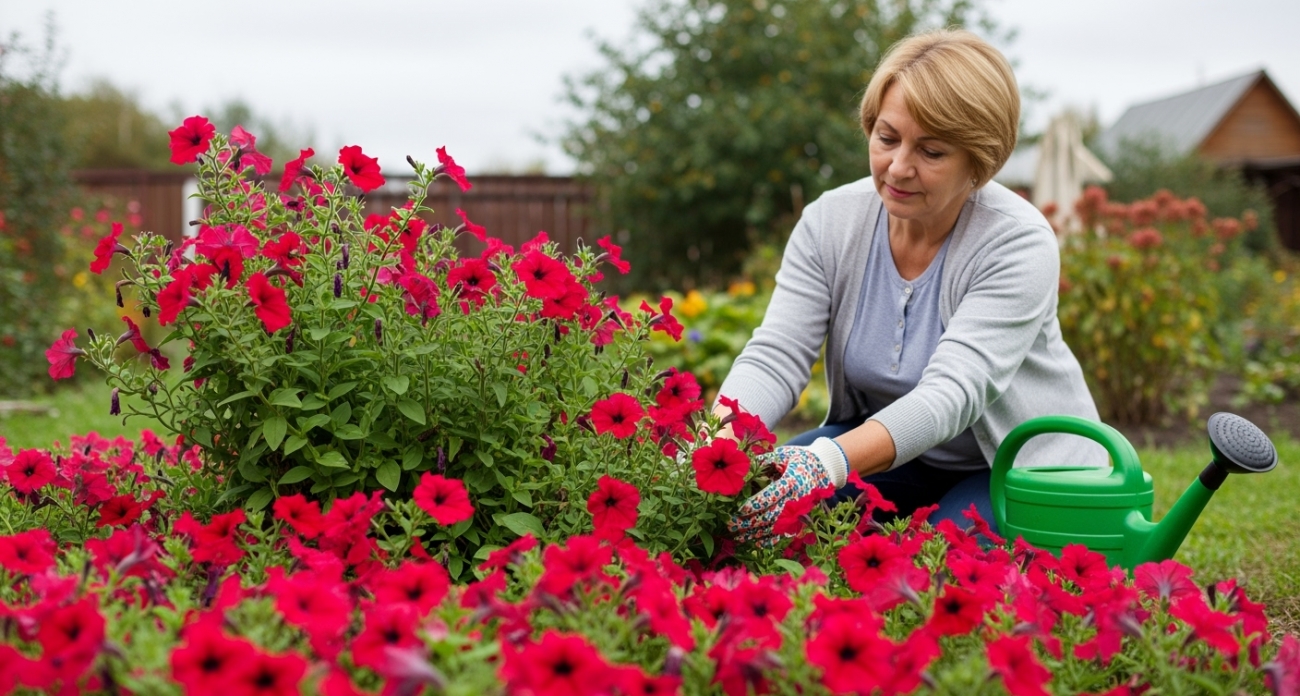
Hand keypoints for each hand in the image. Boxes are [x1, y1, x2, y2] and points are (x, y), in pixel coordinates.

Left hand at [727, 437, 847, 545]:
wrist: (823, 470)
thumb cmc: (799, 459)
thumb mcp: (784, 454)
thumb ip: (763, 460)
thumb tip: (741, 466)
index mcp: (792, 481)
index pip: (772, 496)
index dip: (755, 504)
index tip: (740, 509)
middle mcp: (797, 500)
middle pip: (771, 515)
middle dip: (750, 522)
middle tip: (730, 523)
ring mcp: (799, 513)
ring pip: (775, 528)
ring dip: (755, 533)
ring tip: (736, 535)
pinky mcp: (799, 520)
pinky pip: (784, 534)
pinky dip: (769, 541)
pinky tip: (754, 542)